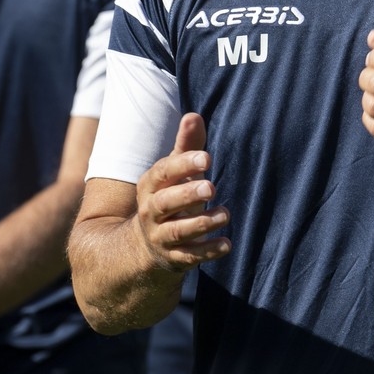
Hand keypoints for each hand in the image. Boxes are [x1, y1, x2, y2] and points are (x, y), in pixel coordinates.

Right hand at [135, 113, 230, 270]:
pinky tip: (227, 244)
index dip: (183, 165)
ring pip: (178, 231)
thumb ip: (186, 146)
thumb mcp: (175, 172)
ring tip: (225, 214)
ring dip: (202, 223)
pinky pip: (190, 257)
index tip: (206, 158)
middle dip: (187, 195)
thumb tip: (193, 116)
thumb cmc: (169, 196)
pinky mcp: (174, 258)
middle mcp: (151, 212)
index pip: (162, 173)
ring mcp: (161, 236)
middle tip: (212, 187)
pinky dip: (208, 251)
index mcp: (150, 186)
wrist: (146, 245)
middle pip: (165, 203)